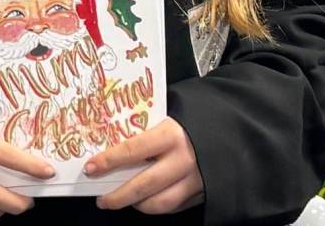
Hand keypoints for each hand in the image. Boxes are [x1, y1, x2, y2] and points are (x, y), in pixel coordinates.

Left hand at [87, 118, 203, 214]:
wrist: (232, 129)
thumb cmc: (194, 120)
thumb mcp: (170, 118)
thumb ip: (147, 132)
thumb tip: (112, 143)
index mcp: (171, 135)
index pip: (133, 150)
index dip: (109, 161)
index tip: (91, 168)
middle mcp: (183, 160)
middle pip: (143, 185)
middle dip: (118, 196)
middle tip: (102, 199)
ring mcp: (195, 181)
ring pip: (159, 203)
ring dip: (136, 205)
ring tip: (121, 201)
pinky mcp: (204, 194)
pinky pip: (174, 206)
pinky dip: (156, 206)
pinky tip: (145, 201)